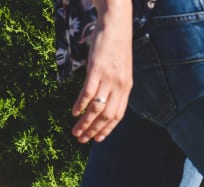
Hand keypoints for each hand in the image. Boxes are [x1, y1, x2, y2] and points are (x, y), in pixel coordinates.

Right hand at [72, 0, 132, 142]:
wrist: (116, 27)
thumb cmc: (116, 48)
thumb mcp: (121, 70)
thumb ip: (116, 86)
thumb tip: (107, 100)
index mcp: (126, 88)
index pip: (118, 115)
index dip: (108, 129)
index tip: (98, 139)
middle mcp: (119, 86)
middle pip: (107, 115)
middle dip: (94, 130)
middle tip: (82, 140)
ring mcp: (109, 78)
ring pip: (97, 107)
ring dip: (85, 122)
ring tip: (76, 131)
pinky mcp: (97, 69)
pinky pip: (89, 92)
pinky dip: (81, 104)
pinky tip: (74, 113)